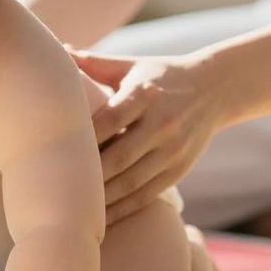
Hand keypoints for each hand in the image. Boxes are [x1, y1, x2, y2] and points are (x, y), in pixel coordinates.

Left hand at [69, 50, 228, 218]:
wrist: (216, 88)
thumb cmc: (160, 74)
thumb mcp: (131, 64)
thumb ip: (93, 63)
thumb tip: (59, 50)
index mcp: (145, 94)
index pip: (109, 120)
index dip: (84, 138)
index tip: (55, 151)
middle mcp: (162, 124)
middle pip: (119, 157)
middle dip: (88, 175)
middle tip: (55, 188)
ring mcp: (173, 150)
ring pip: (132, 182)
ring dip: (101, 199)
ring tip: (71, 209)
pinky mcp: (179, 170)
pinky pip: (146, 196)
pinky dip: (121, 210)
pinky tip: (99, 220)